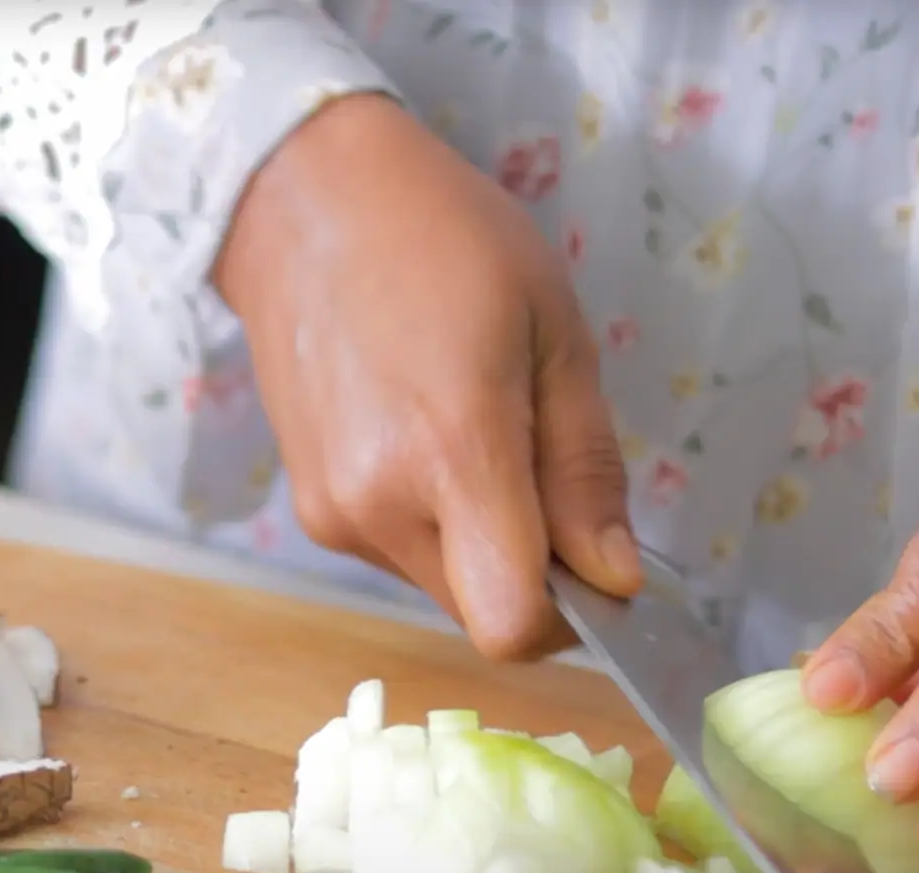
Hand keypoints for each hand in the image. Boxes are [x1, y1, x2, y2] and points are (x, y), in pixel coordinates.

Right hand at [212, 94, 643, 659]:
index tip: (594, 559)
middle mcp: (378, 506)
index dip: (570, 615)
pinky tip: (422, 428)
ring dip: (480, 541)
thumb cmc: (445, 239)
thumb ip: (585, 466)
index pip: (512, 626)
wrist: (301, 201)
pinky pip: (399, 552)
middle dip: (531, 568)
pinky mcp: (310, 509)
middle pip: (482, 610)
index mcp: (449, 454)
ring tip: (471, 423)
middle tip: (538, 460)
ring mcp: (333, 514)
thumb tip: (617, 578)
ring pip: (443, 585)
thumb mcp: (552, 329)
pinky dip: (433, 519)